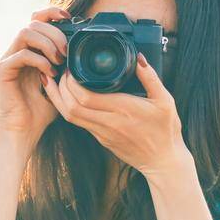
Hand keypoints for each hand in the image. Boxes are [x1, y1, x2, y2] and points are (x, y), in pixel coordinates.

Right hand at [0, 5, 70, 150]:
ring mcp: (8, 59)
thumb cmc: (42, 110)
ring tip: (59, 61)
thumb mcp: (61, 84)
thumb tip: (84, 52)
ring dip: (47, 44)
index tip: (69, 19)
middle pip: (33, 22)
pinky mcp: (2, 70)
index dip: (52, 12)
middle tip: (67, 53)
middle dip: (55, 33)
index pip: (37, 19)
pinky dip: (39, 61)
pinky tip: (49, 74)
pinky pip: (21, 54)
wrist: (24, 131)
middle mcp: (17, 50)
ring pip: (25, 32)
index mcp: (30, 49)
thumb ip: (68, 67)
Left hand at [43, 54, 191, 177]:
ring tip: (53, 82)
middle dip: (61, 87)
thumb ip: (150, 77)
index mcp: (123, 110)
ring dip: (58, 98)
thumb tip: (138, 57)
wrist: (163, 162)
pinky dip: (67, 107)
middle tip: (61, 71)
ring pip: (69, 116)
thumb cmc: (166, 131)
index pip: (86, 96)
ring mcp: (102, 133)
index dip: (72, 81)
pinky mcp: (100, 139)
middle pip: (72, 106)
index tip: (72, 68)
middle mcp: (109, 123)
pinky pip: (78, 122)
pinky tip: (65, 96)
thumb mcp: (165, 101)